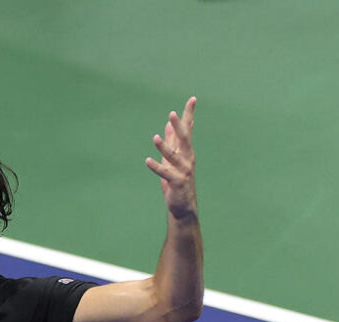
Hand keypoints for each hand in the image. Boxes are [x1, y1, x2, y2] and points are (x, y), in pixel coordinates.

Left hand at [145, 96, 197, 219]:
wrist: (183, 205)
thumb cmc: (178, 180)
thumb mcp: (174, 159)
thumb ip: (171, 142)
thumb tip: (167, 125)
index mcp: (186, 151)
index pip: (188, 129)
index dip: (189, 115)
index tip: (192, 99)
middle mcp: (187, 158)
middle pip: (184, 139)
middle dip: (178, 126)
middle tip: (172, 114)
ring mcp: (183, 170)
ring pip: (173, 156)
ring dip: (164, 147)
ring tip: (155, 138)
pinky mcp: (176, 182)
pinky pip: (165, 173)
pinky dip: (156, 167)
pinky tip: (147, 161)